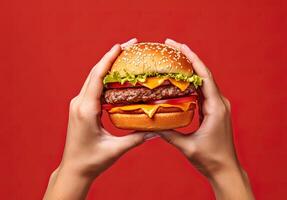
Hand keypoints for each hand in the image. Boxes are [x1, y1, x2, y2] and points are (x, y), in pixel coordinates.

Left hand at [44, 38, 154, 199]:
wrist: (74, 169)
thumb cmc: (91, 161)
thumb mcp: (115, 150)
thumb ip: (136, 138)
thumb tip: (157, 130)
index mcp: (86, 110)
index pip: (97, 77)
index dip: (109, 59)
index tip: (121, 46)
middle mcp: (79, 103)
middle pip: (95, 72)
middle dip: (112, 57)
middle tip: (130, 45)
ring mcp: (78, 104)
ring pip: (93, 78)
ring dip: (108, 65)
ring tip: (125, 56)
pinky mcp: (81, 108)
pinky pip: (93, 87)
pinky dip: (104, 77)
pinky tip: (116, 75)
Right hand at [158, 39, 253, 199]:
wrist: (225, 169)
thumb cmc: (210, 159)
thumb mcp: (187, 147)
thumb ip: (169, 134)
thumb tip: (151, 124)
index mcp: (216, 108)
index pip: (204, 76)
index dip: (192, 59)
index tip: (179, 46)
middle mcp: (219, 103)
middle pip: (204, 74)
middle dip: (189, 58)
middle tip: (171, 46)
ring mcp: (218, 106)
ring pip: (204, 81)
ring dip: (190, 69)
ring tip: (174, 58)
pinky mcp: (214, 111)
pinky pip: (202, 91)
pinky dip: (192, 82)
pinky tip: (180, 79)